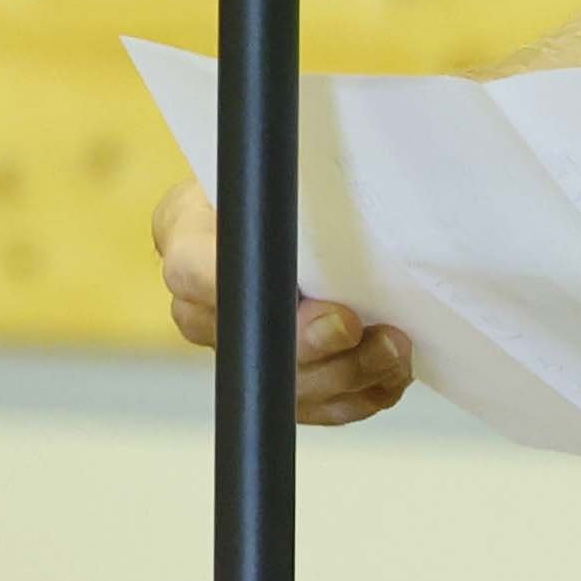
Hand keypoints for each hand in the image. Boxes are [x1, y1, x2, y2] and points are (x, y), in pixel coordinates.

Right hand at [156, 180, 415, 425]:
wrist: (261, 218)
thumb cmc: (268, 189)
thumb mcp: (262, 171)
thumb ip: (273, 181)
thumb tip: (310, 180)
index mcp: (188, 248)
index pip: (197, 273)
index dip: (251, 293)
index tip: (312, 300)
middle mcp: (202, 312)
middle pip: (250, 347)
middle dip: (312, 346)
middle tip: (354, 325)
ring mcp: (242, 353)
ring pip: (290, 389)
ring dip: (350, 375)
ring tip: (392, 349)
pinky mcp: (279, 382)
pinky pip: (318, 408)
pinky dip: (361, 396)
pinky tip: (389, 374)